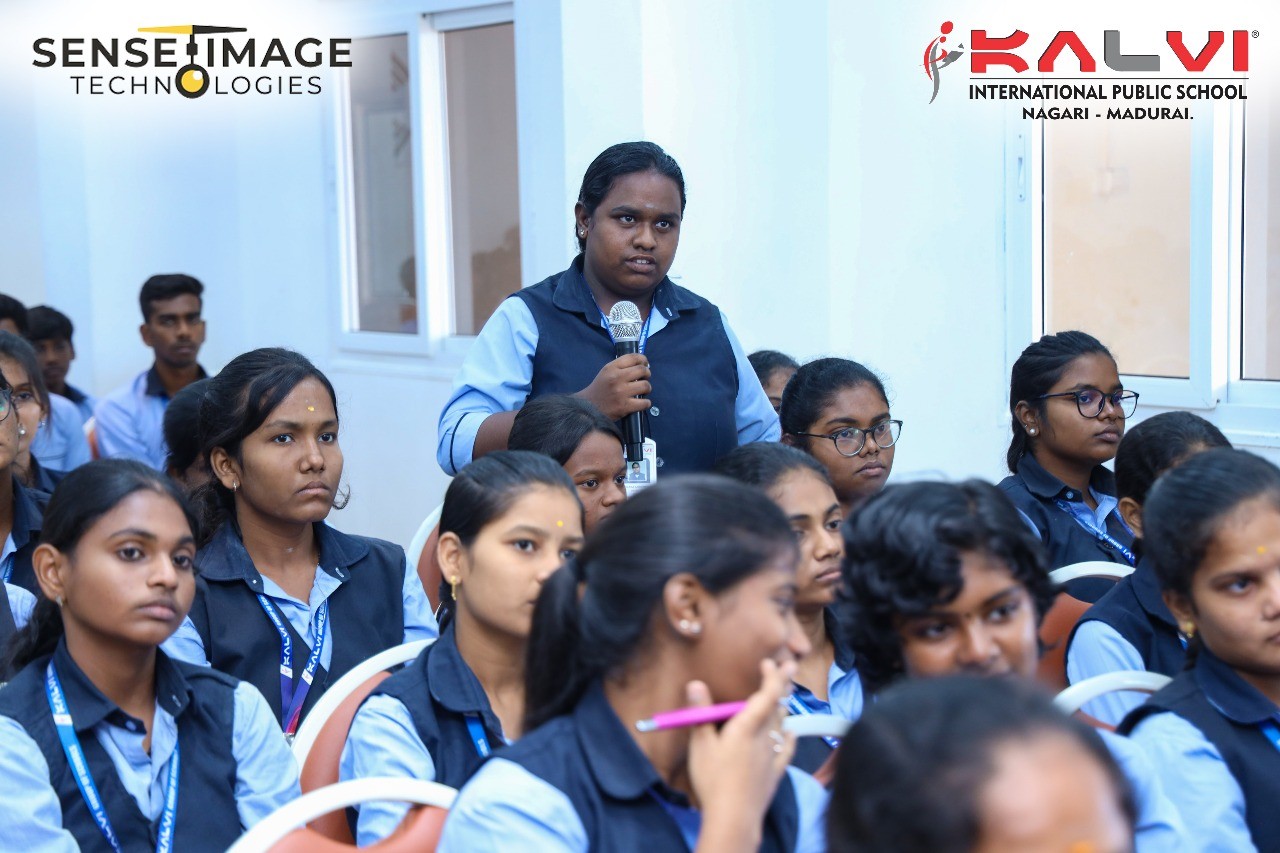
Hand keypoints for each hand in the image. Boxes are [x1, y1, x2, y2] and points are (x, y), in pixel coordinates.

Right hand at [575, 354, 651, 420]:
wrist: (588, 408)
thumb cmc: (599, 389)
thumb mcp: (606, 372)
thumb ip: (620, 367)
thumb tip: (641, 365)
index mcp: (611, 368)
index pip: (633, 358)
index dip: (643, 359)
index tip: (645, 364)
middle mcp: (617, 378)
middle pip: (642, 370)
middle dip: (647, 374)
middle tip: (645, 378)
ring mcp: (621, 392)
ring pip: (645, 386)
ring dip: (647, 388)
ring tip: (643, 391)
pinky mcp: (625, 406)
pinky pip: (644, 402)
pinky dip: (646, 403)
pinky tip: (642, 403)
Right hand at [688, 659, 795, 851]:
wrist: (734, 817)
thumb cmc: (714, 779)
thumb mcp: (700, 745)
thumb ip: (700, 713)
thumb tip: (695, 683)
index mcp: (747, 726)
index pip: (767, 694)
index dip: (773, 676)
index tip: (770, 662)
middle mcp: (764, 737)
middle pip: (779, 706)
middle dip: (783, 685)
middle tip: (788, 668)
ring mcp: (772, 756)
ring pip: (783, 724)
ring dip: (784, 707)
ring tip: (785, 695)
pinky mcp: (774, 773)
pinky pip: (786, 749)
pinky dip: (789, 736)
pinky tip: (791, 733)